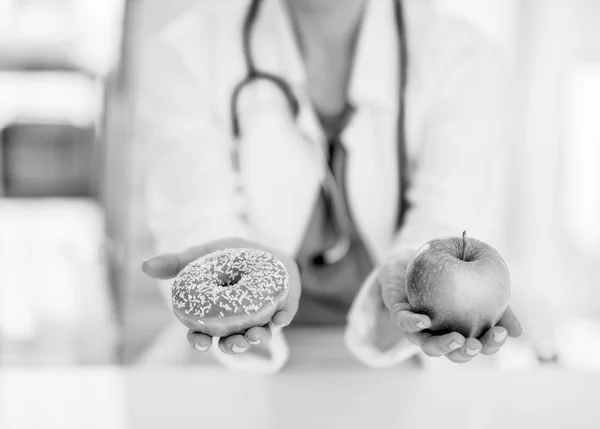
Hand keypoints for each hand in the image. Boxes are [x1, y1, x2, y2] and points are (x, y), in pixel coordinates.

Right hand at [142, 237, 300, 354]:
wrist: (262, 249)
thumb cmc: (228, 257)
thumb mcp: (201, 256)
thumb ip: (175, 263)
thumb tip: (145, 266)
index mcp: (216, 315)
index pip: (203, 334)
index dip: (200, 341)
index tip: (199, 341)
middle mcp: (238, 322)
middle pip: (232, 341)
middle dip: (233, 346)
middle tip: (233, 343)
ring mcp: (261, 318)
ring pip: (258, 334)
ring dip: (257, 338)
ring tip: (255, 335)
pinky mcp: (283, 307)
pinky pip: (283, 316)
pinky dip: (282, 319)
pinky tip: (280, 319)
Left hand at [377, 250, 522, 362]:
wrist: (415, 259)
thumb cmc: (450, 274)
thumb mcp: (479, 285)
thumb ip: (498, 305)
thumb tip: (518, 332)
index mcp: (462, 331)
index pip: (479, 345)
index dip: (491, 344)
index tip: (500, 332)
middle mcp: (440, 335)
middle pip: (454, 353)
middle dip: (466, 352)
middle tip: (476, 344)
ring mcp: (418, 328)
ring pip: (428, 345)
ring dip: (442, 346)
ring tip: (456, 339)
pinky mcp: (399, 314)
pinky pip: (404, 322)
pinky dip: (413, 324)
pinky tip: (424, 321)